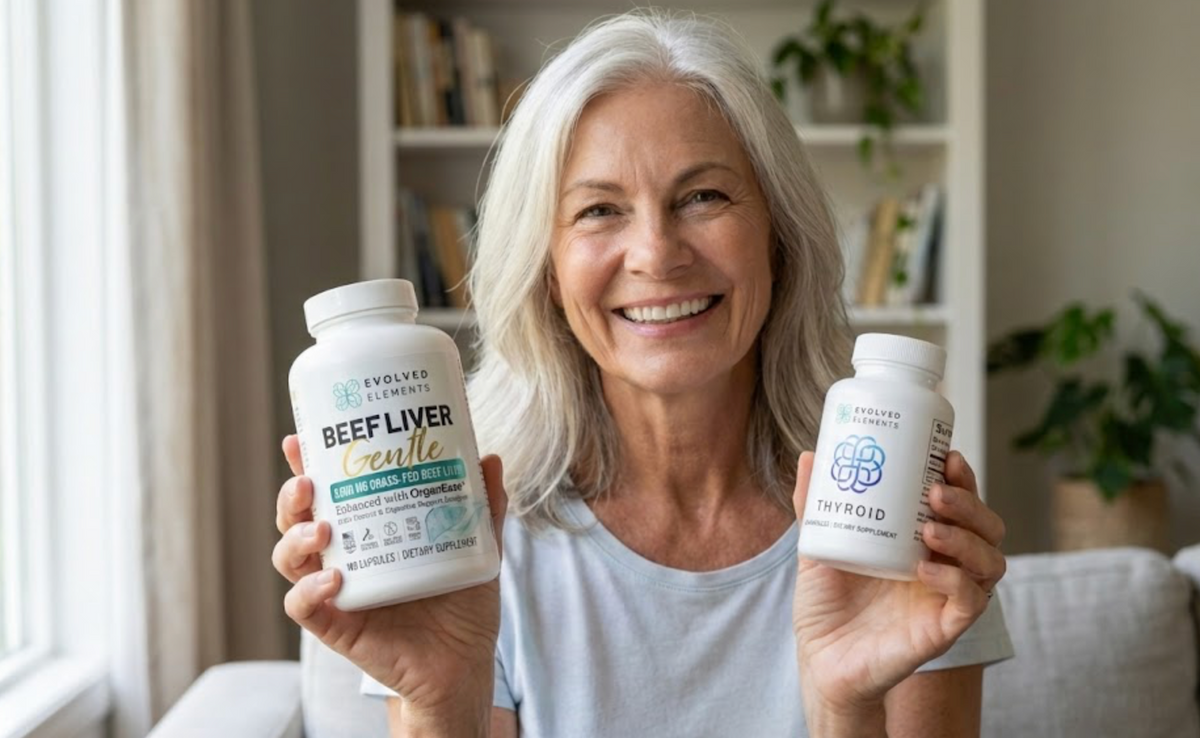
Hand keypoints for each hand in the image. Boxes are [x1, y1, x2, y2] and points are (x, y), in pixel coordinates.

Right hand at [272, 435, 507, 713]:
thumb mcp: (476, 547)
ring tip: (323, 529)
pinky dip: (308, 592)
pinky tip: (332, 579)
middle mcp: (342, 556)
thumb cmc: (462, 602)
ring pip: (289, 559)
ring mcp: (335, 592)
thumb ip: (482, 507)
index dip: (305, 464)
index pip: (326, 491)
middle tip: (308, 482)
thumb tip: (489, 459)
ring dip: (295, 539)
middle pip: (295, 519)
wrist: (464, 662)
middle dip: (292, 496)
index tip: (299, 439)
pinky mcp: (337, 626)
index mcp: (366, 529)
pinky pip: (304, 608)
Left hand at [791, 449, 1005, 713]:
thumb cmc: (825, 604)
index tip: (945, 457)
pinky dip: (954, 581)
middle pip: (987, 529)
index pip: (961, 505)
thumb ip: (814, 505)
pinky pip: (970, 603)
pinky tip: (924, 569)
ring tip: (929, 528)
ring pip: (990, 563)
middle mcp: (943, 566)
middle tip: (936, 493)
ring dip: (966, 538)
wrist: (818, 659)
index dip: (963, 480)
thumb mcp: (818, 546)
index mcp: (922, 542)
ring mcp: (945, 598)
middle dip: (970, 504)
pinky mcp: (943, 630)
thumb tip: (809, 456)